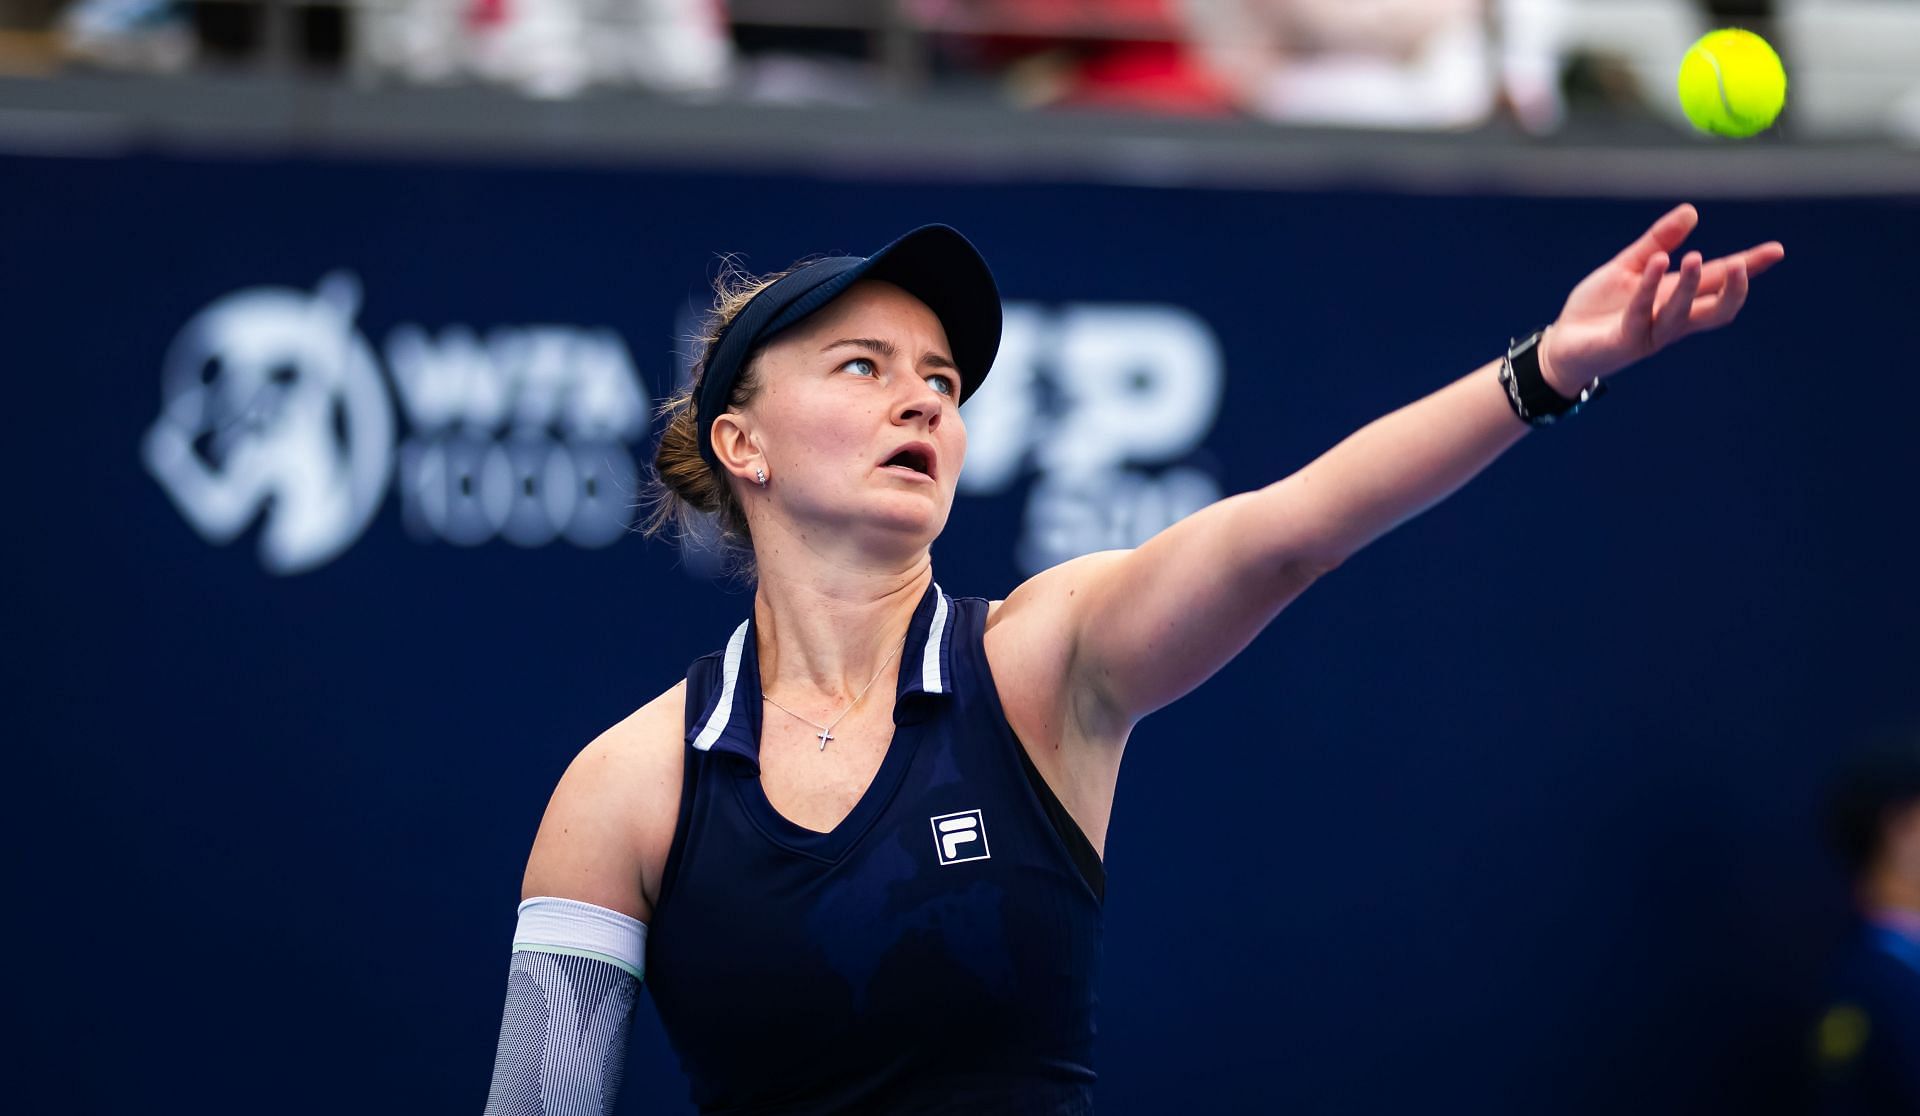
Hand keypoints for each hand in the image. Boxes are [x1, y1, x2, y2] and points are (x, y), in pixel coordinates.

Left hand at [1539, 204, 1785, 393]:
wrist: (1562, 344)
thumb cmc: (1599, 308)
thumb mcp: (1630, 267)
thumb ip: (1658, 241)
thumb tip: (1692, 212)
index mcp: (1676, 298)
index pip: (1719, 281)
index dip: (1749, 267)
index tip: (1776, 250)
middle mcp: (1670, 318)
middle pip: (1717, 310)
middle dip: (1734, 290)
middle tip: (1743, 265)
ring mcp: (1650, 332)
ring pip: (1682, 313)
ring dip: (1691, 286)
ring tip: (1695, 257)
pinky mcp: (1625, 340)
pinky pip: (1641, 314)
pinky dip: (1649, 288)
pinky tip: (1657, 263)